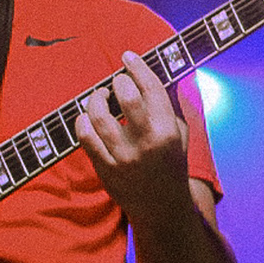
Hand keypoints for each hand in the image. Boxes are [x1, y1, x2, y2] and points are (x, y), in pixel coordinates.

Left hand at [76, 51, 192, 222]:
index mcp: (167, 130)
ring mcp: (122, 157)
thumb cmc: (172, 164)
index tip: (128, 56)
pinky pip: (86, 139)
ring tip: (99, 95)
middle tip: (117, 80)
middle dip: (118, 81)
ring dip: (96, 99)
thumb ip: (168, 107)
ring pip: (99, 117)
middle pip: (127, 98)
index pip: (152, 89)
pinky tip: (87, 116)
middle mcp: (145, 142)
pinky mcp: (104, 169)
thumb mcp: (180, 134)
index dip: (138, 67)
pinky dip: (82, 122)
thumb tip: (151, 76)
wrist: (160, 206)